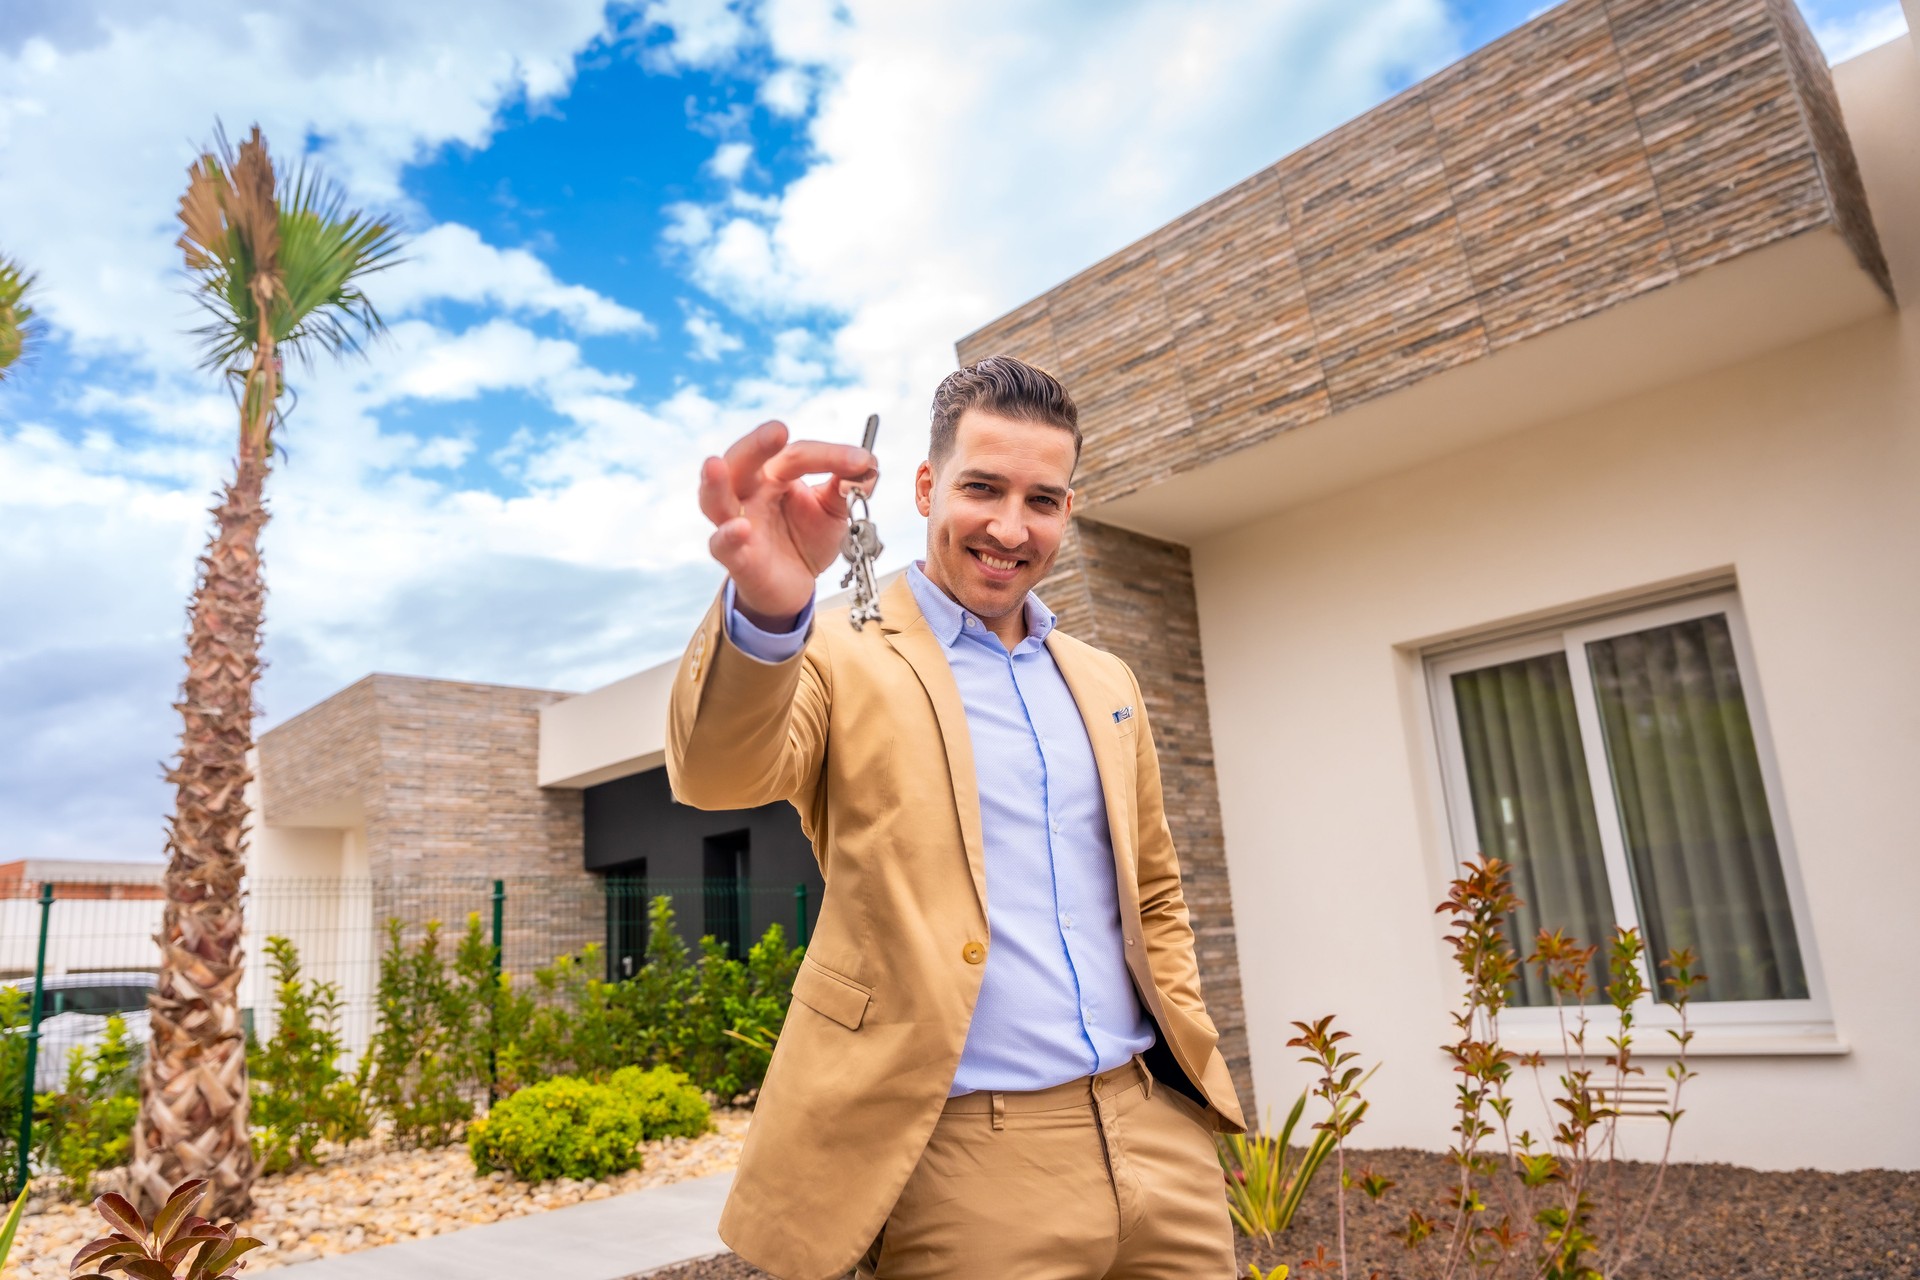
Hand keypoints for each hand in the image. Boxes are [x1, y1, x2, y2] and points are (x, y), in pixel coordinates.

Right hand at [699, 420, 878, 627]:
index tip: (862, 461)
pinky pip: (722, 545)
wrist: (797, 585)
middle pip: (740, 460)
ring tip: (714, 464)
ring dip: (714, 482)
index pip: (795, 455)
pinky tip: (740, 528)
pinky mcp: (736, 558)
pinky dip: (728, 536)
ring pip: (714, 499)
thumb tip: (868, 464)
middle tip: (777, 431)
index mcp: (773, 474)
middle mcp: (749, 493)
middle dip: (756, 444)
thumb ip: (847, 486)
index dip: (829, 456)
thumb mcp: (833, 509)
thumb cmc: (806, 539)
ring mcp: (738, 524)